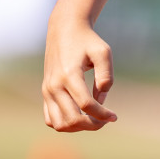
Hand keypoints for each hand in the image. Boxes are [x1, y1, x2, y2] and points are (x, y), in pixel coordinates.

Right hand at [41, 17, 117, 132]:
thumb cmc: (87, 41)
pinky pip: (50, 119)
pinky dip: (65, 124)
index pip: (86, 105)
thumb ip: (106, 75)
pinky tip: (80, 116)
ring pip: (59, 124)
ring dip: (78, 127)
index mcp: (69, 75)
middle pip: (73, 119)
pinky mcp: (45, 93)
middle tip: (106, 120)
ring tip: (93, 120)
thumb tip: (102, 97)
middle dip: (93, 124)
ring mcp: (47, 90)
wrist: (65, 30)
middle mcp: (54, 85)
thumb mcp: (103, 52)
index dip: (103, 115)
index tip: (114, 116)